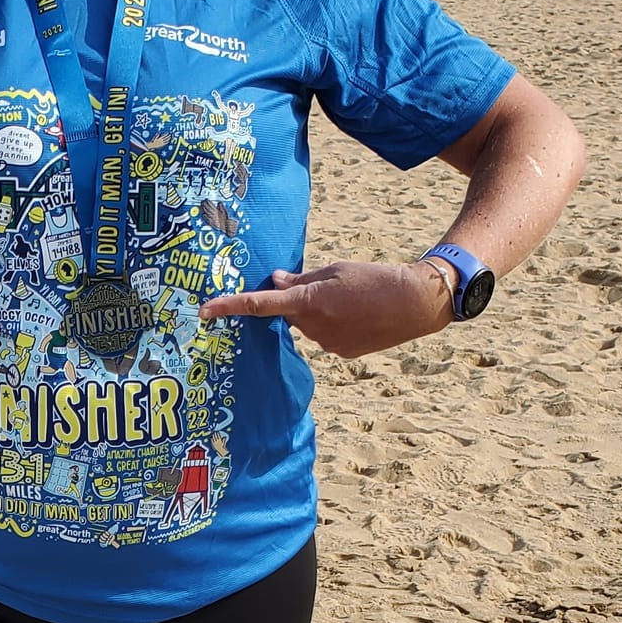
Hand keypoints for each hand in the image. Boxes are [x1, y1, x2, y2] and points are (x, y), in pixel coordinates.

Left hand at [200, 260, 451, 358]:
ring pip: (309, 325)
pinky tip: (360, 315)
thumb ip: (301, 280)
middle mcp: (313, 328)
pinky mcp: (343, 353)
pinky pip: (327, 335)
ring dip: (321, 311)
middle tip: (331, 285)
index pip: (259, 306)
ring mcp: (328, 344)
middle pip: (290, 313)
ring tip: (354, 299)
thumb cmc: (376, 278)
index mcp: (308, 303)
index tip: (205, 312)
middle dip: (299, 300)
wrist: (417, 303)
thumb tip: (275, 282)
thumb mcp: (336, 269)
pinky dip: (336, 324)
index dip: (229, 307)